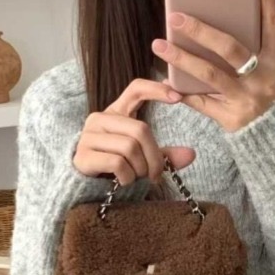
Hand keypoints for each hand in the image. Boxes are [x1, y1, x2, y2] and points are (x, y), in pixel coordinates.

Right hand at [74, 78, 195, 184]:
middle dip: (154, 157)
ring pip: (129, 148)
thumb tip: (191, 154)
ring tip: (136, 177)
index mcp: (115, 113)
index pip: (135, 89)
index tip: (177, 97)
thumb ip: (163, 155)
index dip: (156, 90)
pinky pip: (117, 163)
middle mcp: (99, 119)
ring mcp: (89, 136)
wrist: (84, 186)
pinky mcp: (83, 156)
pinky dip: (127, 177)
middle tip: (154, 175)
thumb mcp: (141, 157)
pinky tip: (124, 182)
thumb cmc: (116, 168)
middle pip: (140, 130)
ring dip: (140, 169)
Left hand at [151, 0, 274, 131]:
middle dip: (200, 31)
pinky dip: (183, 92)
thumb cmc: (274, 96)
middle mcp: (262, 78)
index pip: (273, 20)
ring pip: (209, 75)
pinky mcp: (231, 119)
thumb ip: (259, 45)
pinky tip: (166, 81)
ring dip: (181, 58)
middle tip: (175, 16)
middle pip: (229, 48)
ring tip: (159, 44)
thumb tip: (235, 15)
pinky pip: (202, 103)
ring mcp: (245, 100)